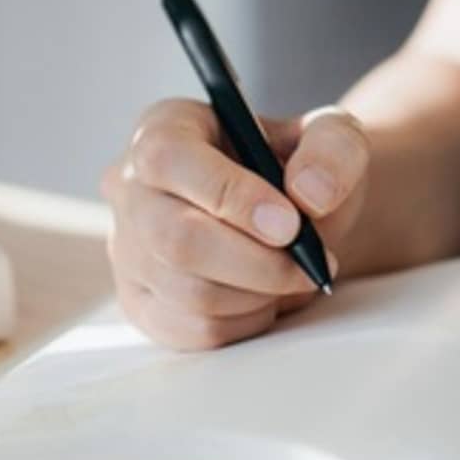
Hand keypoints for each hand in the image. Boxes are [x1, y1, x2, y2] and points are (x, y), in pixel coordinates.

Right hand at [102, 100, 367, 349]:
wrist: (292, 217)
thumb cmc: (299, 169)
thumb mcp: (330, 136)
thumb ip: (332, 149)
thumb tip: (309, 193)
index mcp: (163, 128)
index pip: (168, 159)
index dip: (229, 195)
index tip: (290, 224)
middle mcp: (130, 187)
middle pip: (176, 239)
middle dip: (257, 263)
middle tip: (309, 265)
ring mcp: (128, 251)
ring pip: (190, 294)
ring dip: (260, 294)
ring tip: (292, 275)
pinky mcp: (141, 304)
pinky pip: (194, 330)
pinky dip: (246, 321)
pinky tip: (264, 296)